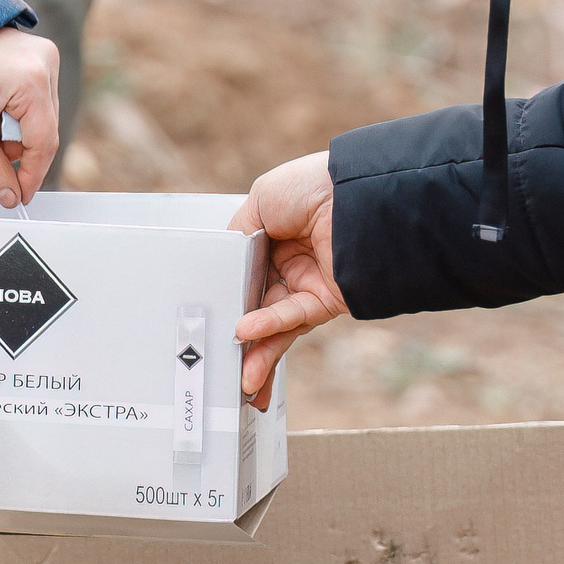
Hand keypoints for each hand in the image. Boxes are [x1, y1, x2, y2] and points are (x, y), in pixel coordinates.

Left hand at [0, 27, 59, 208]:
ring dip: (17, 134)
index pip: (44, 143)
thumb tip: (11, 197)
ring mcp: (44, 54)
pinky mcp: (37, 54)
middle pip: (45, 129)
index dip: (31, 176)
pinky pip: (36, 97)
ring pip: (41, 116)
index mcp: (31, 79)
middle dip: (18, 153)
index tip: (18, 196)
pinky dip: (17, 114)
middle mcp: (45, 62)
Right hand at [230, 151, 344, 410]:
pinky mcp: (328, 300)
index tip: (209, 318)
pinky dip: (269, 327)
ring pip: (275, 324)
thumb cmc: (309, 187)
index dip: (229, 298)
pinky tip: (247, 333)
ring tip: (238, 376)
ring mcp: (308, 285)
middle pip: (258, 307)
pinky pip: (293, 318)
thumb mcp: (260, 201)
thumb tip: (225, 262)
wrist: (353, 194)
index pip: (245, 277)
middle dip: (241, 338)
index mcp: (273, 240)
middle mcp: (291, 265)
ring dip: (257, 350)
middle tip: (221, 365)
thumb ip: (239, 236)